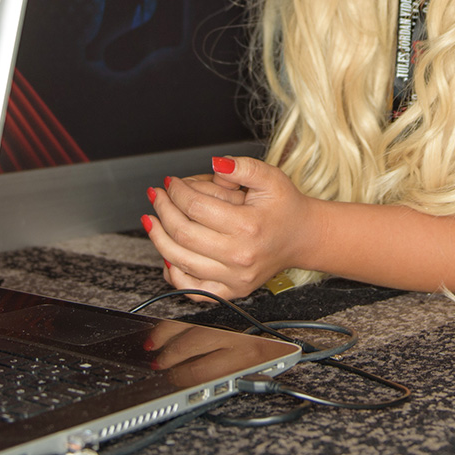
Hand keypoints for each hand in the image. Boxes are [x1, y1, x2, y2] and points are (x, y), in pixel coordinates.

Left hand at [143, 156, 313, 300]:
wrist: (302, 237)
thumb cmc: (284, 207)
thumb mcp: (270, 177)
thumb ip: (242, 167)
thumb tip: (216, 163)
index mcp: (248, 226)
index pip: (196, 207)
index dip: (176, 191)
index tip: (171, 183)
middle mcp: (240, 256)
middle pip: (183, 234)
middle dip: (163, 210)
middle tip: (157, 196)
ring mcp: (235, 278)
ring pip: (180, 261)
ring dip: (159, 238)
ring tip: (152, 220)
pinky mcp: (232, 291)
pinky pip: (192, 289)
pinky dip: (174, 273)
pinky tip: (168, 254)